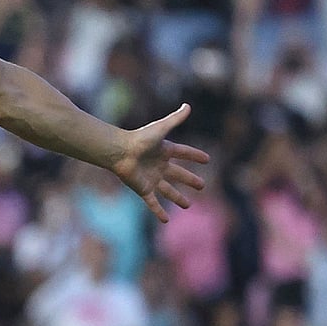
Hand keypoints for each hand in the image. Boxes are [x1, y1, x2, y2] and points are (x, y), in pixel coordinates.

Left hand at [111, 104, 208, 222]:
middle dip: (190, 179)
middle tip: (202, 185)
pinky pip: (153, 202)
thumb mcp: (161, 129)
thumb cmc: (140, 139)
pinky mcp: (143, 189)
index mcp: (164, 150)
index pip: (183, 153)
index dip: (194, 155)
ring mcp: (152, 178)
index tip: (206, 159)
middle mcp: (159, 165)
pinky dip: (158, 211)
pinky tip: (165, 220)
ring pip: (168, 190)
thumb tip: (188, 105)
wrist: (119, 152)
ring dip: (177, 197)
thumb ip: (175, 119)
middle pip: (178, 174)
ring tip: (187, 205)